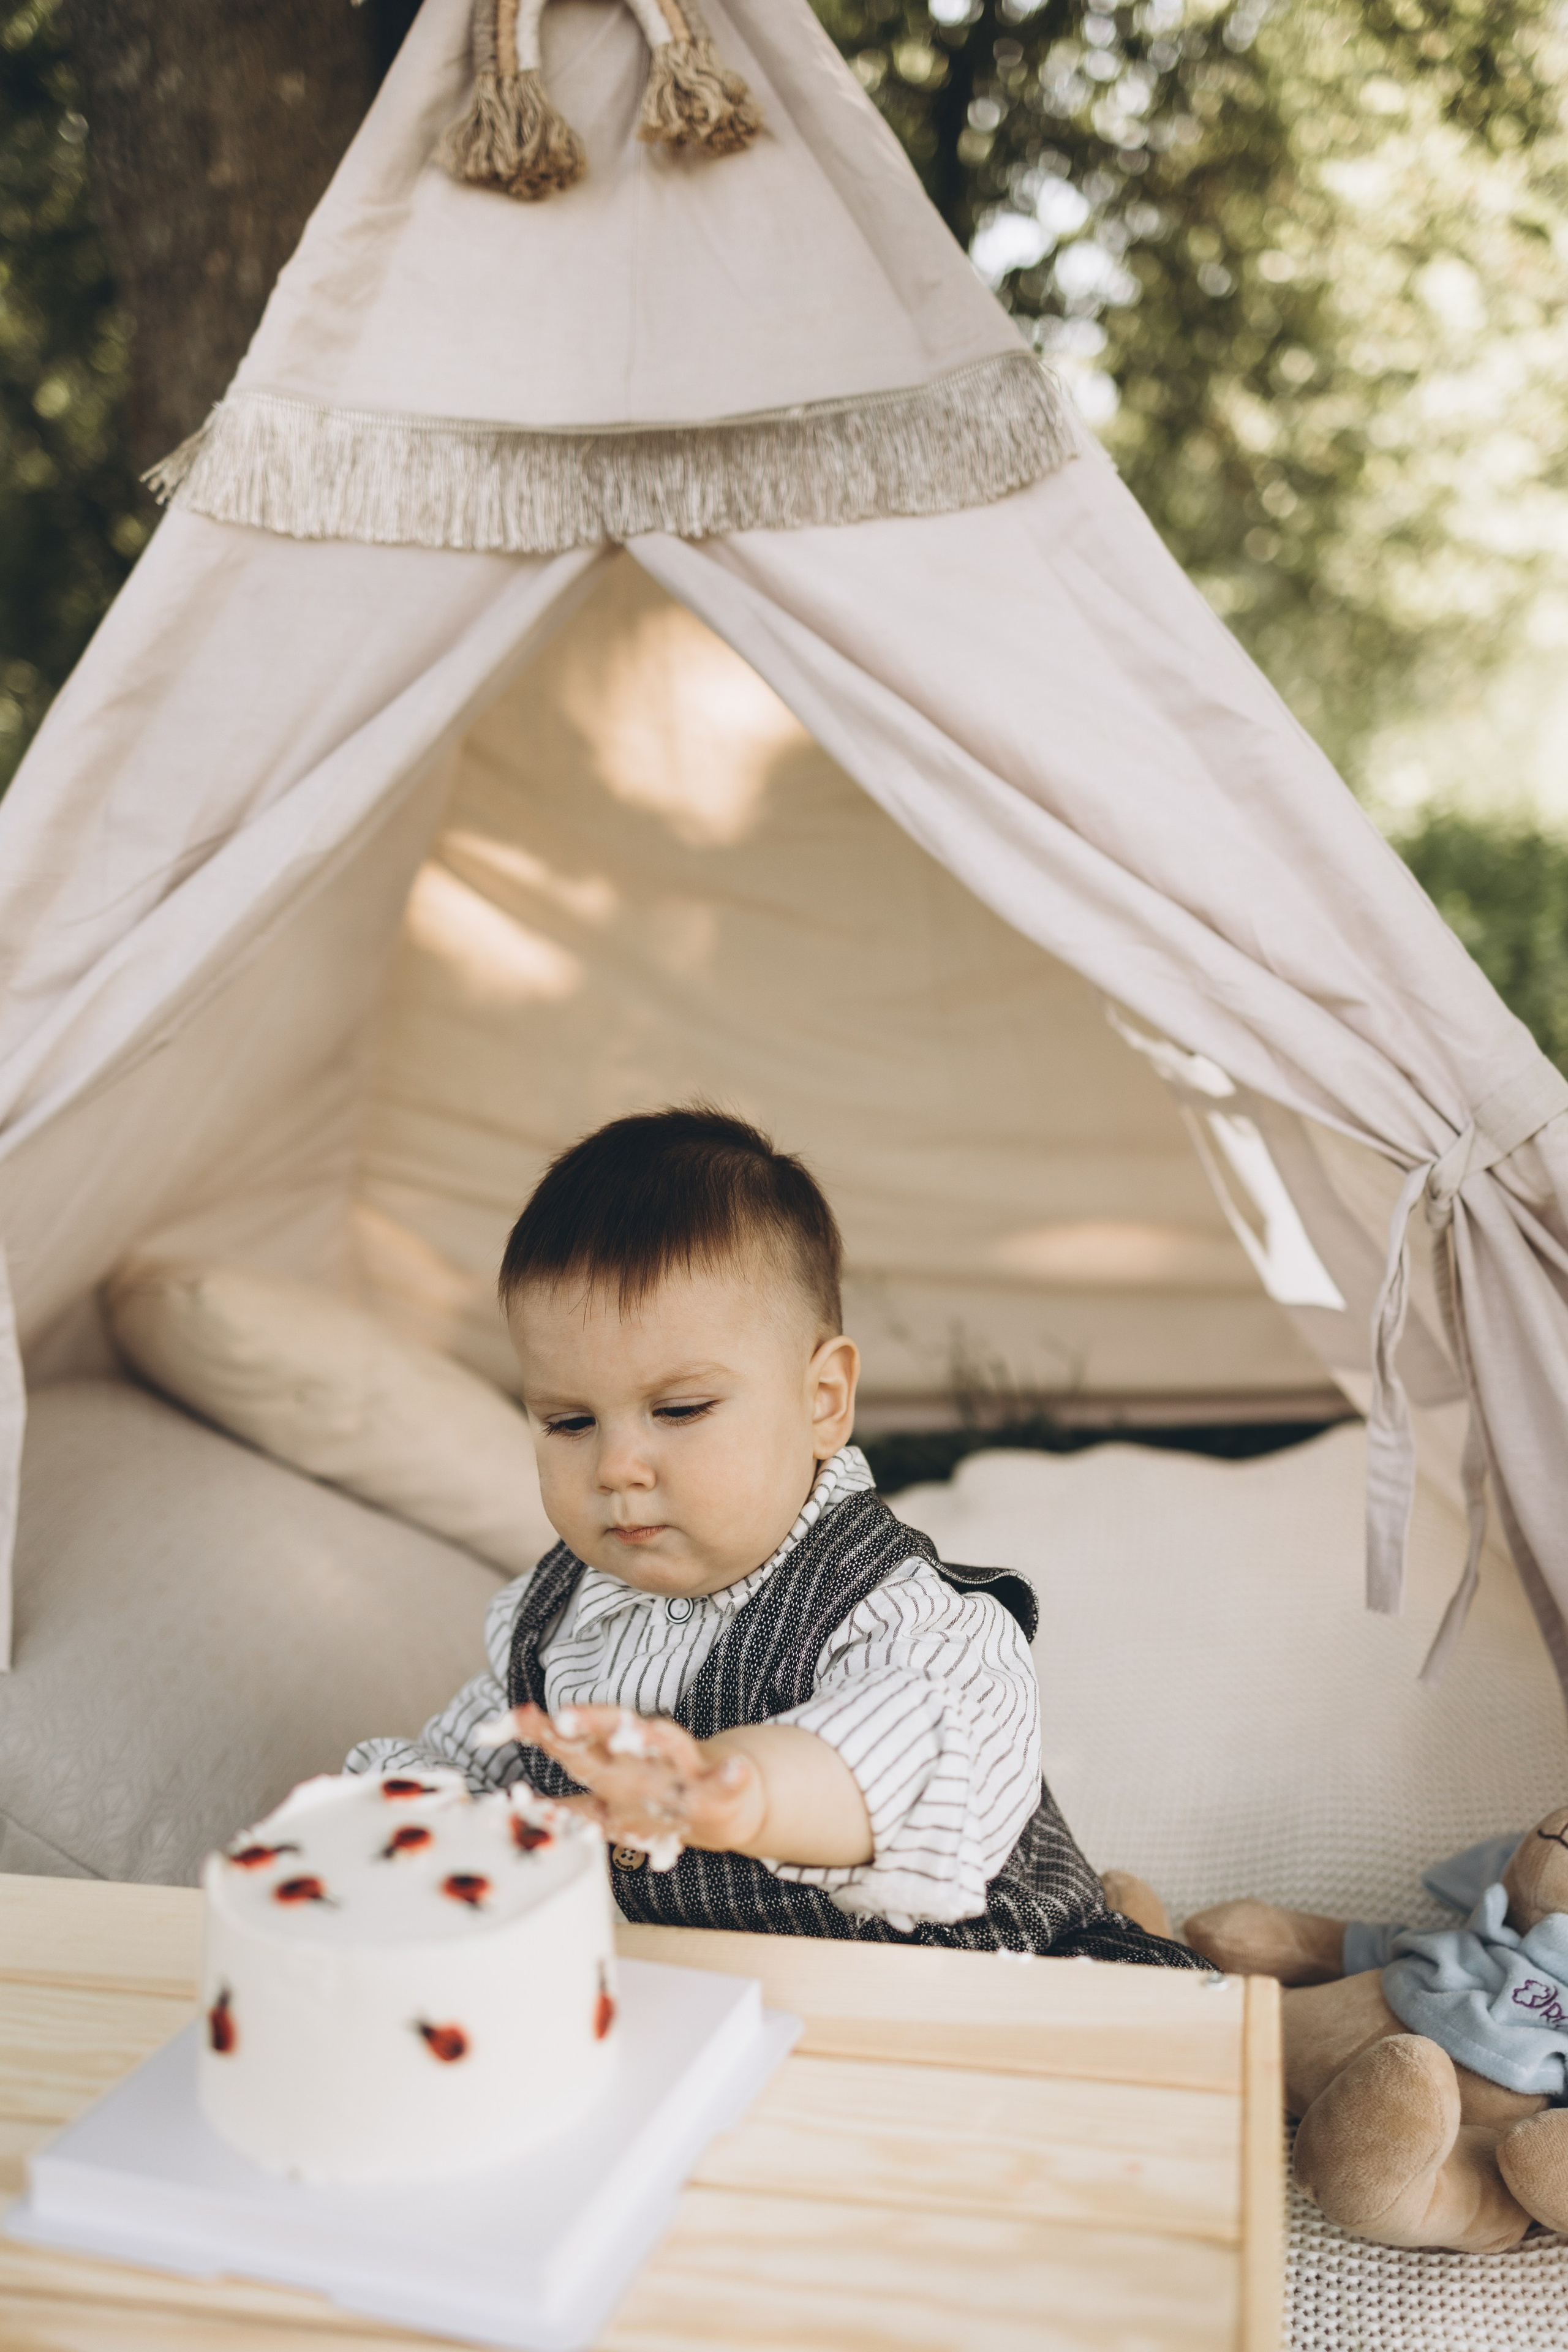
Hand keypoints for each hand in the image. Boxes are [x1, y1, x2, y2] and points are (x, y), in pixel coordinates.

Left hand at [490, 1704, 765, 1868]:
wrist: (715, 1804)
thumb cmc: (648, 1801)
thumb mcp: (604, 1811)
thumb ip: (562, 1814)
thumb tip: (504, 1816)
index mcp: (609, 1767)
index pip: (571, 1744)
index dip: (543, 1733)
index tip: (515, 1718)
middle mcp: (641, 1759)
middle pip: (612, 1734)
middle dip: (589, 1723)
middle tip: (563, 1716)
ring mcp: (680, 1768)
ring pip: (665, 1746)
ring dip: (653, 1739)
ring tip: (640, 1733)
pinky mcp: (717, 1785)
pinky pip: (723, 1784)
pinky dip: (730, 1778)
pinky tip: (736, 1772)